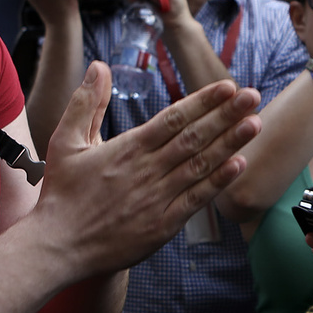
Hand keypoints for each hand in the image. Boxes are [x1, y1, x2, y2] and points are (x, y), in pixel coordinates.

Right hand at [38, 63, 261, 274]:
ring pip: (200, 165)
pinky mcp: (162, 225)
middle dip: (226, 115)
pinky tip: (238, 165)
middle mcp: (147, 170)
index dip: (203, 101)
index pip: (173, 118)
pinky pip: (196, 199)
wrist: (58, 246)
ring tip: (254, 124)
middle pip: (194, 137)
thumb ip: (86, 103)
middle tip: (253, 96)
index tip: (227, 87)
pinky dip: (218, 182)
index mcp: (127, 148)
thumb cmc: (61, 194)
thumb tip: (99, 66)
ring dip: (230, 143)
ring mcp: (157, 198)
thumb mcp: (65, 142)